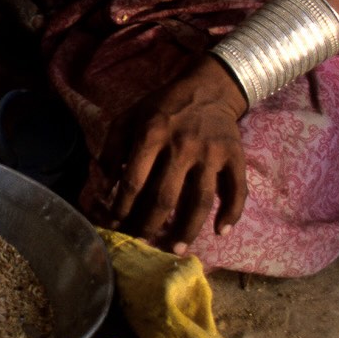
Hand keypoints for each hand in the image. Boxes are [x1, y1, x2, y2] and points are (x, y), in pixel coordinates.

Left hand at [99, 56, 247, 254]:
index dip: (122, 207)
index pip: (134, 181)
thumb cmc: (162, 108)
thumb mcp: (129, 118)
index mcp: (152, 133)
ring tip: (176, 249)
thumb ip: (111, 150)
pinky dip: (231, 213)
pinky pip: (236, 190)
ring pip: (200, 200)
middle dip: (150, 225)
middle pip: (165, 197)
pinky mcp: (234, 156)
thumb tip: (102, 187)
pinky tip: (221, 232)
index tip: (116, 223)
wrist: (208, 88)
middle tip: (142, 241)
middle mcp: (182, 145)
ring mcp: (211, 152)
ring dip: (188, 229)